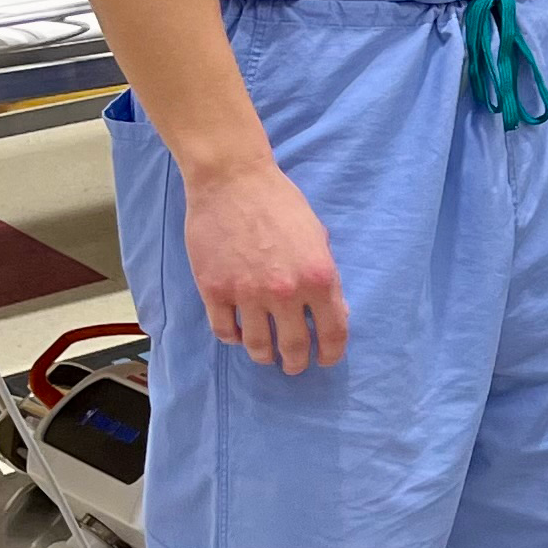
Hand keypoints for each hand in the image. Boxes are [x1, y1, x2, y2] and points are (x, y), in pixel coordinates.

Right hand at [183, 159, 347, 373]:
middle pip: (293, 347)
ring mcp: (246, 294)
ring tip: (267, 355)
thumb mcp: (318, 239)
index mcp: (319, 278)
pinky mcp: (214, 290)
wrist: (233, 182)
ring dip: (264, 355)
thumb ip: (325, 278)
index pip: (333, 332)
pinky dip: (233, 337)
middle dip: (296, 362)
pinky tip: (238, 333)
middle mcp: (285, 292)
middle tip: (294, 365)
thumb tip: (333, 312)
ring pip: (257, 346)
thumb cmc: (281, 204)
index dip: (330, 353)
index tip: (325, 359)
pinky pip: (224, 330)